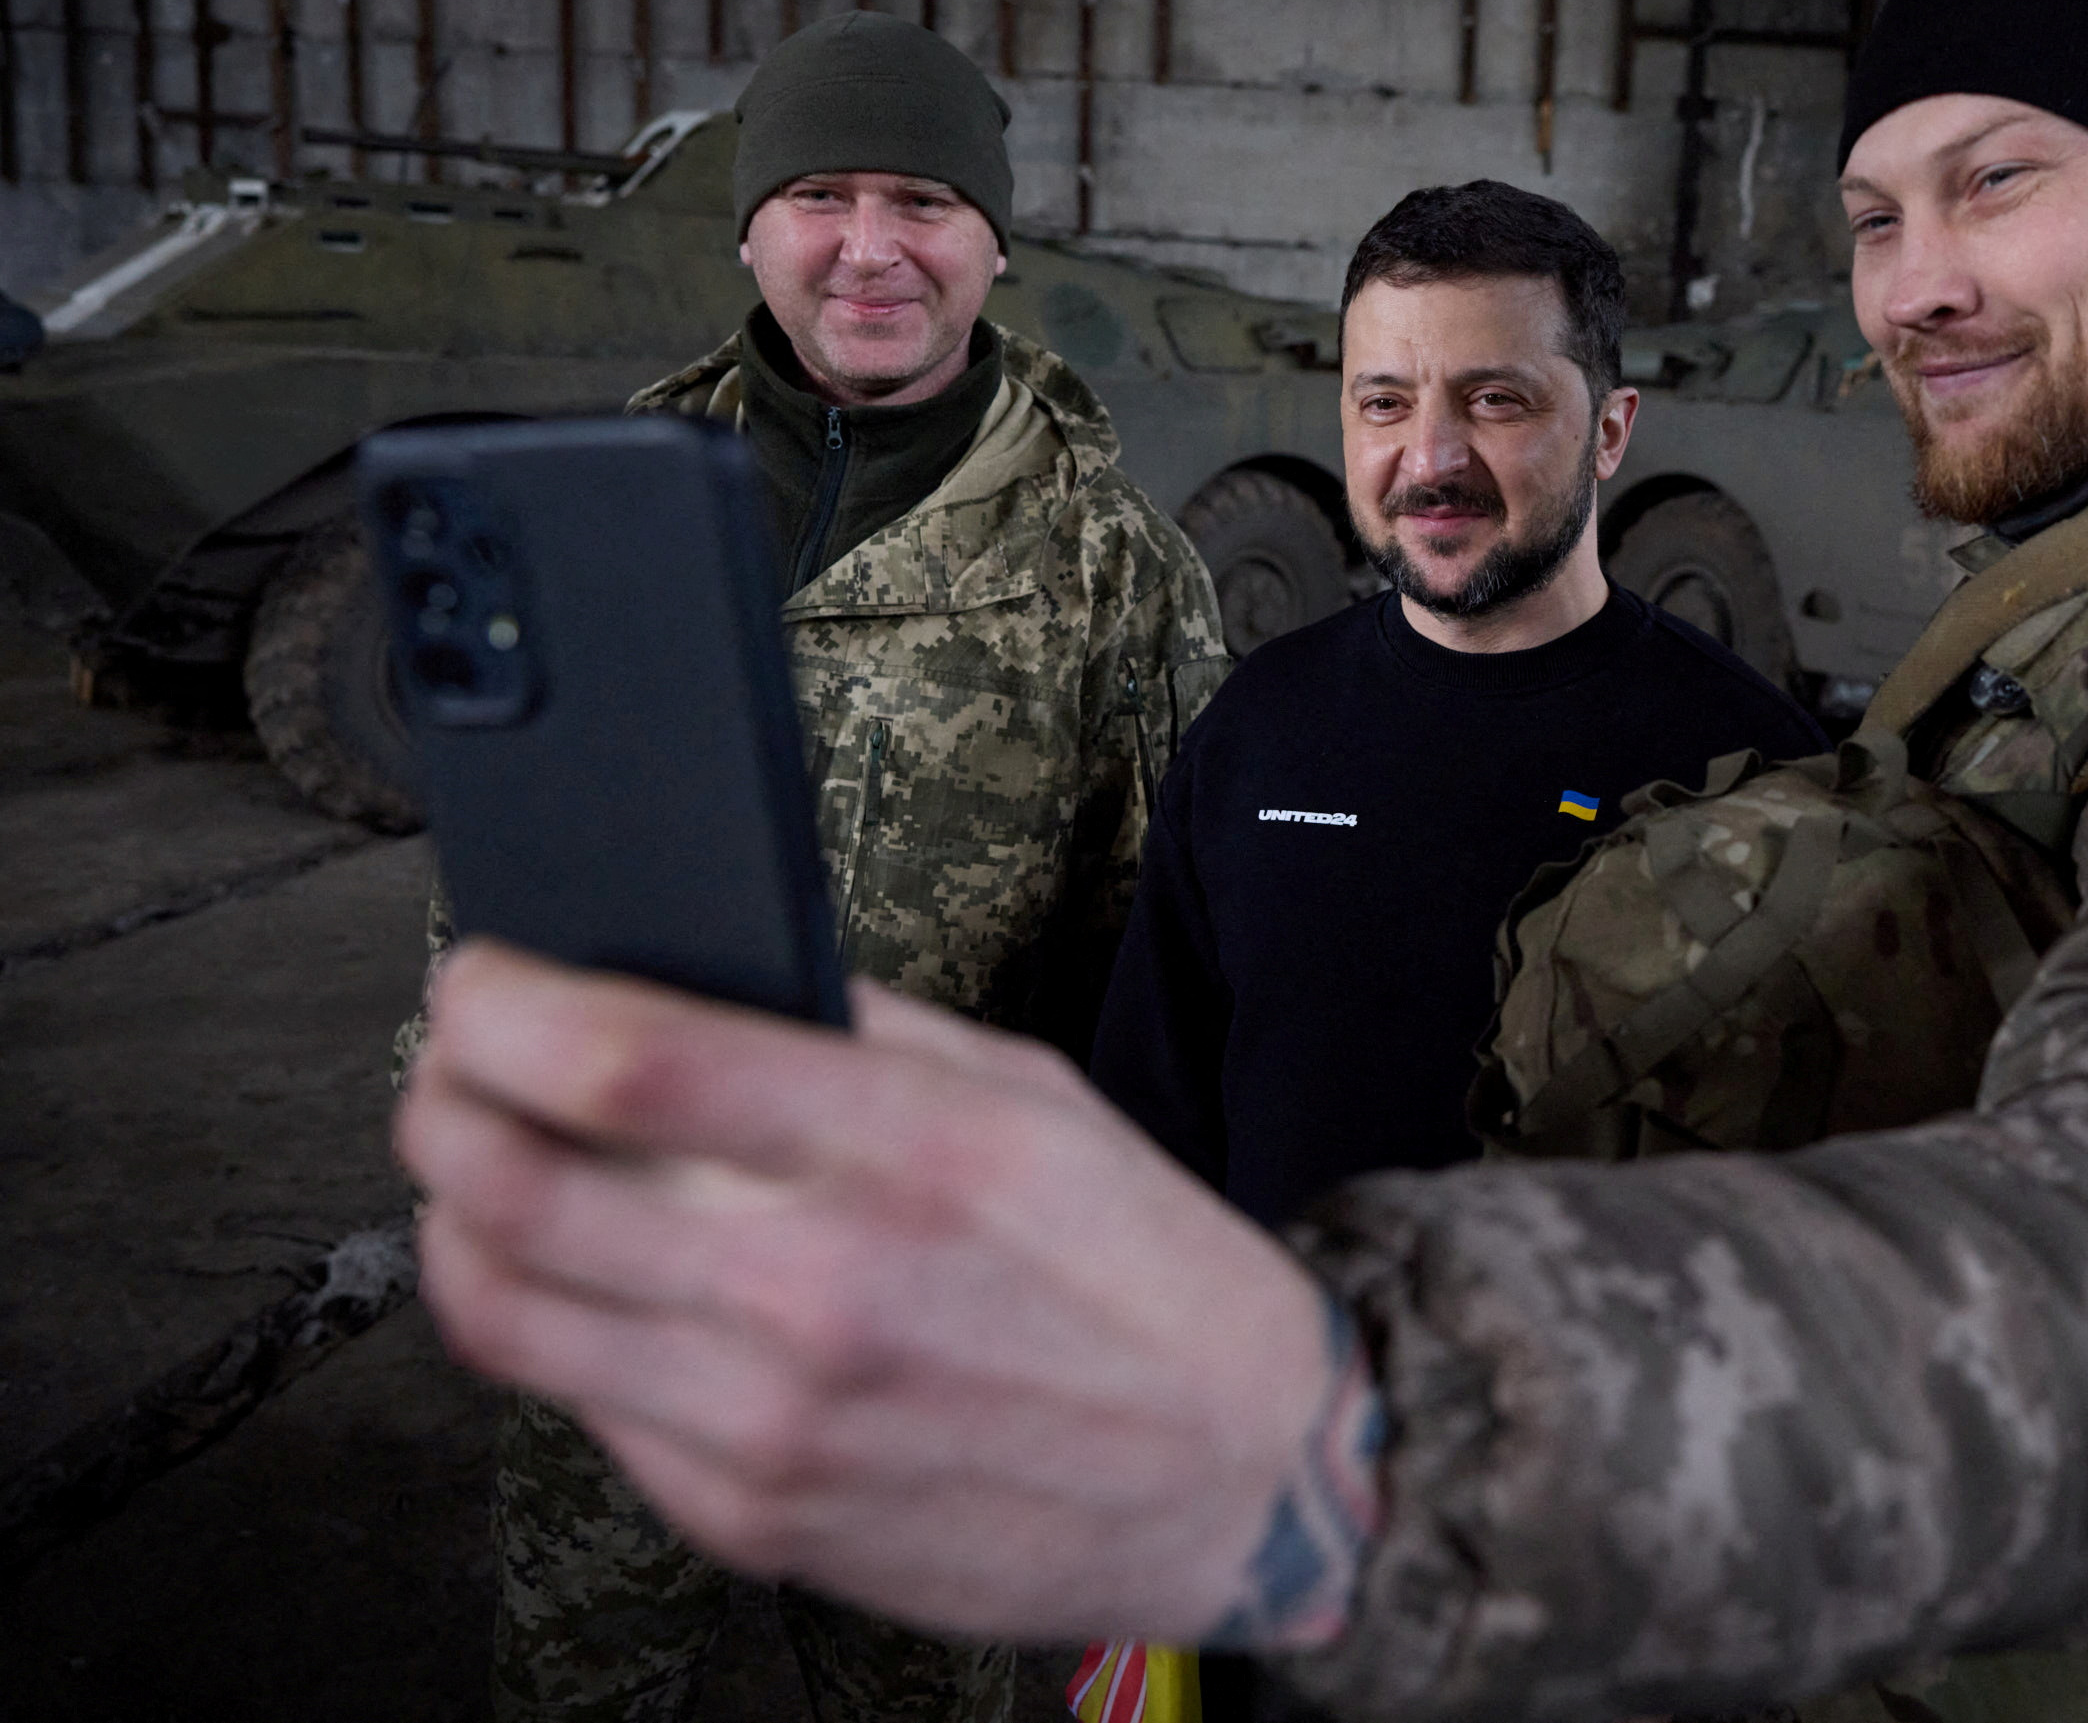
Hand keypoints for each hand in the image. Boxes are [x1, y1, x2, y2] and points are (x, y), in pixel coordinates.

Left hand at [398, 939, 1378, 1644]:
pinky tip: (606, 1289)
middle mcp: (822, 1291)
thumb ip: (854, 1037)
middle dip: (436, 1104)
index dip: (500, 1006)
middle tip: (450, 1073)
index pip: (625, 1062)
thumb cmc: (1142, 1273)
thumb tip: (691, 986)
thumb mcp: (1027, 1097)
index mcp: (906, 1152)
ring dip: (457, 1220)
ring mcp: (772, 1421)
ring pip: (502, 1309)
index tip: (479, 981)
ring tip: (484, 1177)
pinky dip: (560, 1329)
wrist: (1238, 1471)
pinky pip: (579, 1408)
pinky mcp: (751, 1516)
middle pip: (513, 1186)